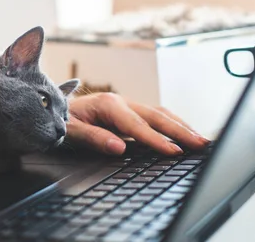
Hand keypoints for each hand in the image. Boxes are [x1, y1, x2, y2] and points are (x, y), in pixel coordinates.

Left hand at [67, 93, 209, 154]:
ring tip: (201, 140)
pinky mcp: (129, 112)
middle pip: (155, 116)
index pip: (136, 125)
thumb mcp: (71, 130)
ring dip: (181, 126)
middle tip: (201, 144)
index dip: (156, 139)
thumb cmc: (63, 119)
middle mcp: (121, 102)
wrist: (53, 106)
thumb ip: (94, 138)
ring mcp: (127, 106)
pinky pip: (155, 118)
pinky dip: (173, 125)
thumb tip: (118, 148)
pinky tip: (184, 134)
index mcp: (107, 104)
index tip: (173, 151)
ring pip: (160, 114)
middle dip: (179, 131)